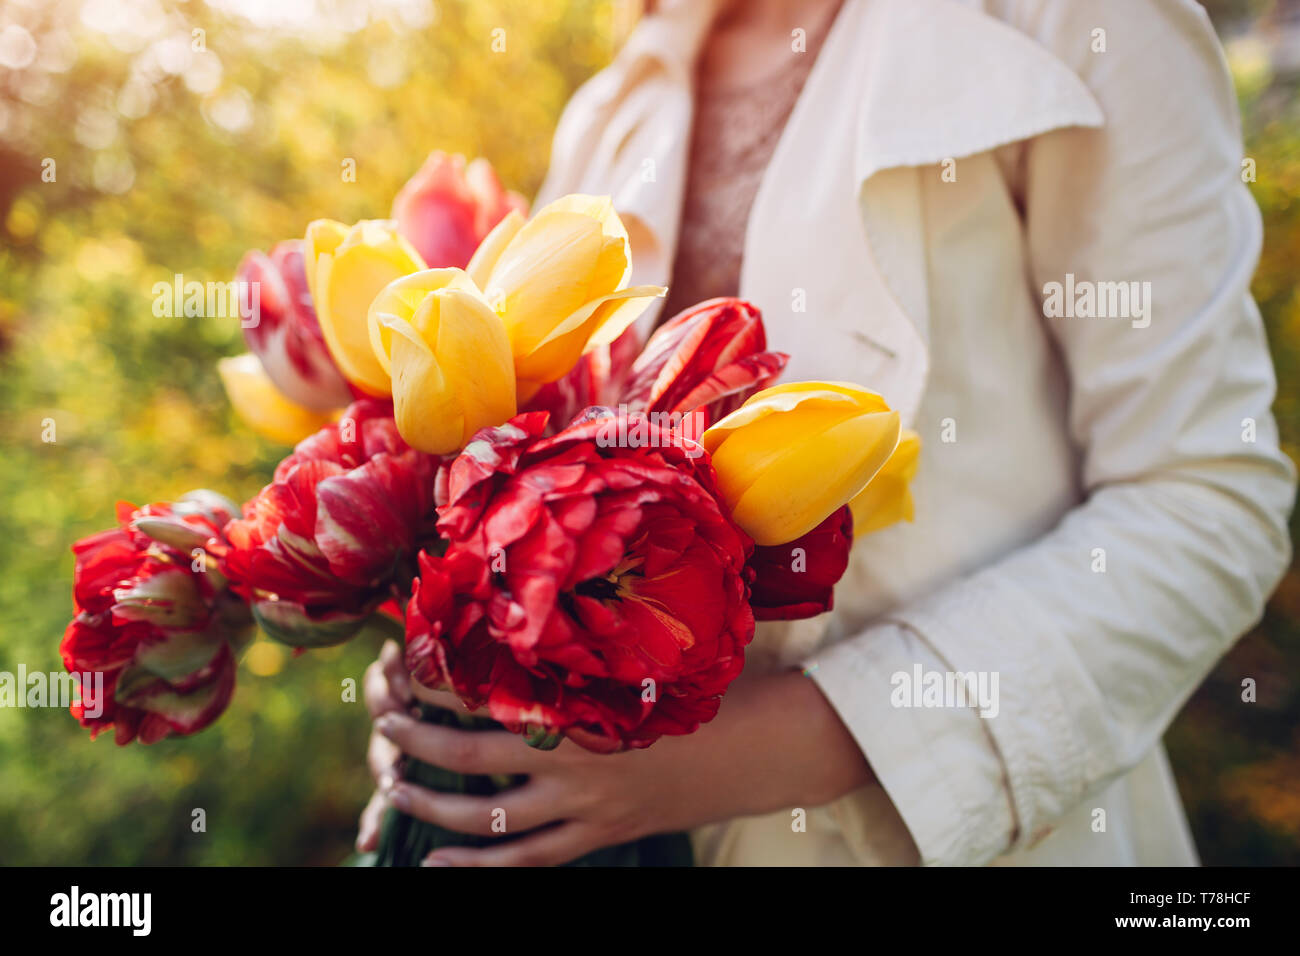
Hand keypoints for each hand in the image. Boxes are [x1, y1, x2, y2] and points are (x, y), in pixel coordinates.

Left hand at [355, 640, 872, 864]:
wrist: (760, 747)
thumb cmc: (702, 681)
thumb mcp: (647, 651)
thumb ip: (588, 639)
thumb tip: (533, 601)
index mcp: (584, 701)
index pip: (489, 690)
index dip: (439, 678)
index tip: (406, 657)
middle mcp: (575, 756)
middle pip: (472, 754)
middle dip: (415, 736)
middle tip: (381, 716)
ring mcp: (586, 803)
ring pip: (489, 815)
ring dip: (432, 802)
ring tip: (392, 782)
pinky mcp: (599, 833)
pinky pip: (527, 860)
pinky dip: (478, 868)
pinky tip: (434, 866)